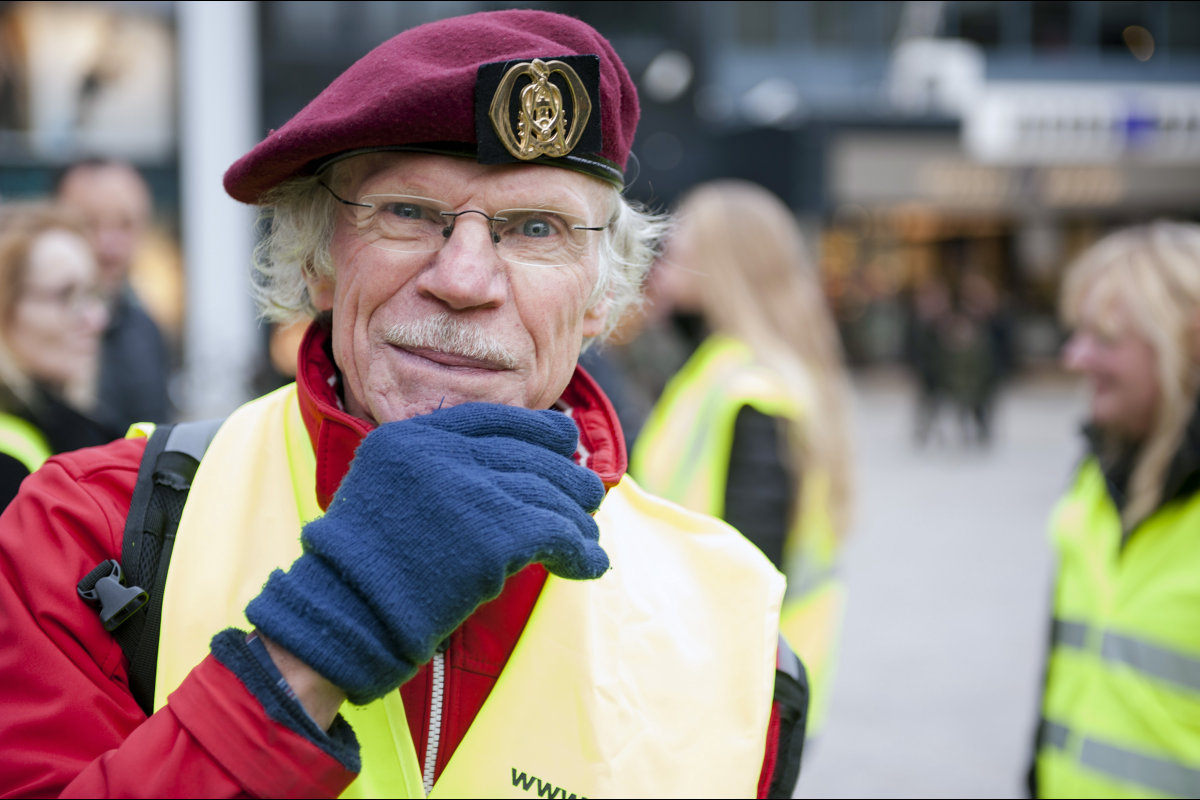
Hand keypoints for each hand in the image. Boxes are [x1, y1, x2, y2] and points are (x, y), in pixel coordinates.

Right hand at [245, 402, 607, 703]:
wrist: (342, 614)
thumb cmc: (365, 566)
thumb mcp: (388, 487)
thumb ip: (440, 465)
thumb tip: (517, 462)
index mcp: (411, 435)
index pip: (494, 419)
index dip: (539, 429)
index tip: (567, 440)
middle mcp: (440, 454)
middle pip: (528, 455)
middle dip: (567, 477)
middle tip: (591, 495)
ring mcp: (467, 492)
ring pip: (547, 493)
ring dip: (577, 518)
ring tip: (589, 536)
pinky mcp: (491, 536)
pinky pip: (555, 533)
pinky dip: (579, 551)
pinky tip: (591, 563)